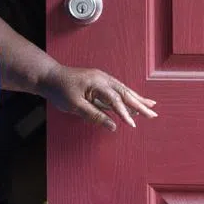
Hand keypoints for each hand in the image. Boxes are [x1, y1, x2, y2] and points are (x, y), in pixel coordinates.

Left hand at [37, 65, 157, 130]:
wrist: (49, 76)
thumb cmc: (60, 90)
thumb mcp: (75, 106)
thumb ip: (95, 116)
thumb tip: (113, 126)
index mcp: (97, 82)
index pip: (115, 100)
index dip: (125, 113)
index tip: (134, 124)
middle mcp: (103, 78)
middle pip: (125, 92)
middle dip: (140, 103)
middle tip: (154, 113)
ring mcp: (102, 79)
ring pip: (123, 90)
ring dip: (137, 98)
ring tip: (151, 105)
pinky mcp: (99, 82)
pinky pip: (117, 89)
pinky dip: (127, 96)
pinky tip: (134, 100)